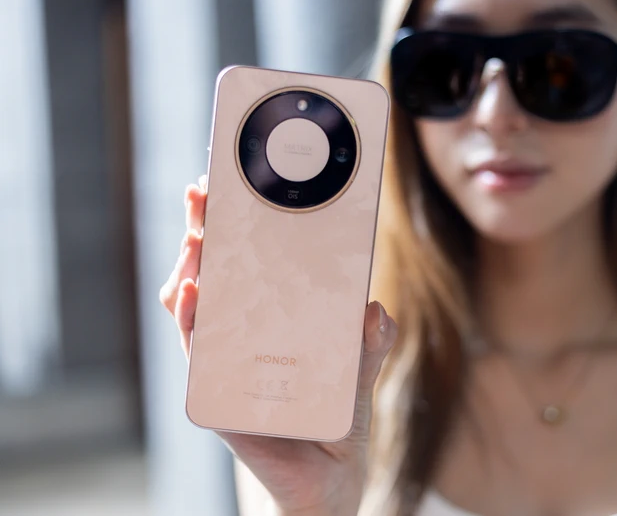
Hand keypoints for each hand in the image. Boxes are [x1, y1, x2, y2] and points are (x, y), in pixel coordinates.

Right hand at [159, 175, 397, 514]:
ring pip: (192, 309)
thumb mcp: (359, 368)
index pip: (239, 268)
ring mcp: (223, 366)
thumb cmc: (335, 415)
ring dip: (190, 267)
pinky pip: (197, 354)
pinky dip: (191, 321)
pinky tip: (195, 291)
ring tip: (199, 236)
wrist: (329, 477)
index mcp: (266, 323)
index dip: (228, 229)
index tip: (226, 190)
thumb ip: (370, 340)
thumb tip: (376, 310)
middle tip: (202, 195)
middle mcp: (236, 339)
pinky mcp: (218, 397)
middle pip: (208, 276)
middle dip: (200, 231)